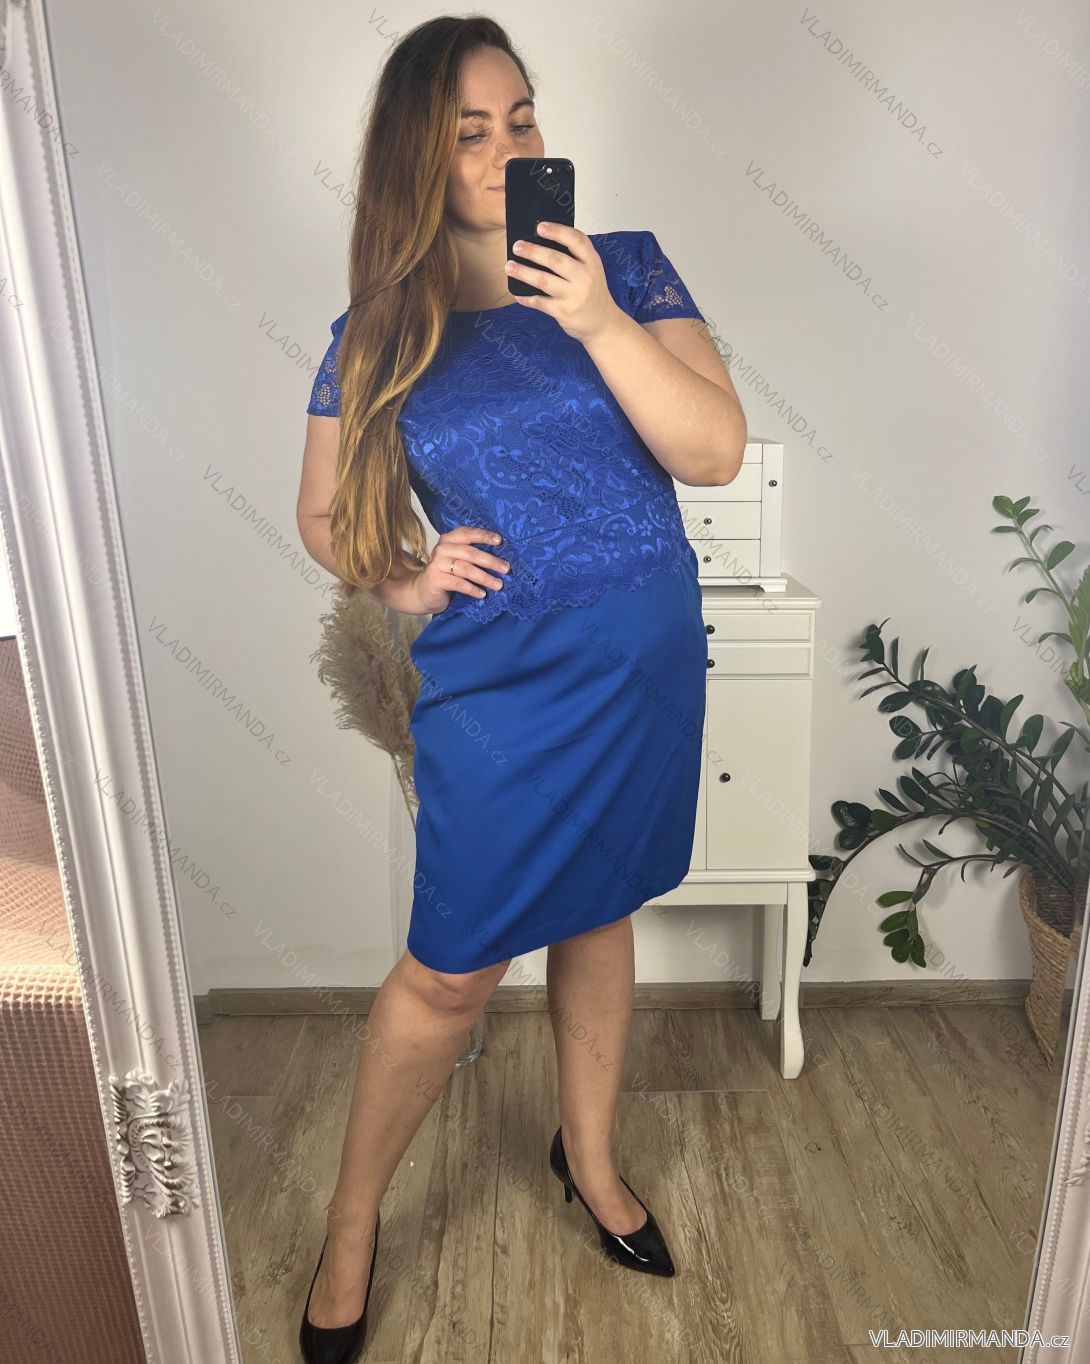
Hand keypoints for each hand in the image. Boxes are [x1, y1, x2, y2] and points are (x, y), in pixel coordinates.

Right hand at [410, 525, 510, 612]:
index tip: (500, 541)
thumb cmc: (445, 574)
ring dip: (485, 577)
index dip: (484, 536)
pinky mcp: (435, 579)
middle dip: (491, 561)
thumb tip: (501, 556)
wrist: (422, 592)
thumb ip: (471, 554)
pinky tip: (482, 594)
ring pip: (466, 568)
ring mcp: (437, 564)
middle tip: (506, 569)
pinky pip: (458, 583)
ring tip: (498, 585)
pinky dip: (472, 589)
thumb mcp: (456, 559)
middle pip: (470, 553)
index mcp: (449, 539)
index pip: (468, 533)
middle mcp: (442, 549)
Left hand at [506, 223, 623, 343]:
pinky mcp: (564, 312)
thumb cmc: (593, 293)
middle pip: (555, 260)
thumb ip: (575, 256)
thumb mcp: (592, 270)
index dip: (557, 231)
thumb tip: (542, 241)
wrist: (603, 324)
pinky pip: (540, 303)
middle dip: (533, 251)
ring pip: (544, 281)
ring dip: (524, 272)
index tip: (539, 226)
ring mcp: (574, 296)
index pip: (576, 240)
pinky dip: (527, 298)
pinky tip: (517, 294)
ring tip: (509, 266)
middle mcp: (584, 277)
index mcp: (592, 262)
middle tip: (517, 246)